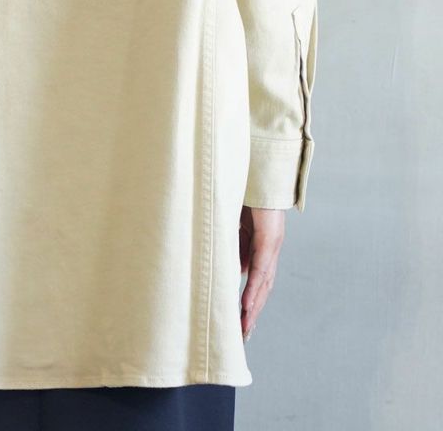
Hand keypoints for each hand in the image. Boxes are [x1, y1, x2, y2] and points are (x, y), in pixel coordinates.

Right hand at [238, 205, 285, 341]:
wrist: (260, 171)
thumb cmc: (247, 192)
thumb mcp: (235, 223)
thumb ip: (235, 244)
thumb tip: (234, 268)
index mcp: (262, 245)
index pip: (258, 279)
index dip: (251, 300)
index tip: (243, 320)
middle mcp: (270, 248)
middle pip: (263, 287)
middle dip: (253, 312)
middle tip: (244, 335)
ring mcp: (272, 244)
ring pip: (264, 283)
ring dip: (254, 307)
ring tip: (244, 327)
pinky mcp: (269, 237)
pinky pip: (260, 267)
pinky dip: (253, 287)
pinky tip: (246, 304)